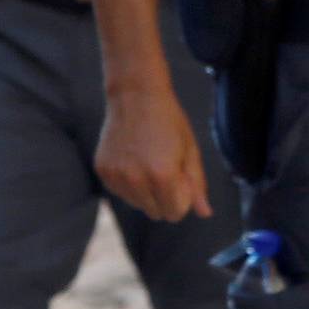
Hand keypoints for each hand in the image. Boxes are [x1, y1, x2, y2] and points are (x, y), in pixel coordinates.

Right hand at [96, 80, 213, 221]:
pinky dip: (128, 183)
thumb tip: (205, 214)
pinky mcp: (103, 170)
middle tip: (165, 168)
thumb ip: (197, 184)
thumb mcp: (189, 150)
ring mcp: (116, 175)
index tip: (181, 178)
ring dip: (145, 192)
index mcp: (163, 175)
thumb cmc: (168, 121)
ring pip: (137, 204)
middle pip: (155, 213)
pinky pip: (120, 192)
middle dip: (164, 198)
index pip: (175, 213)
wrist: (135, 94)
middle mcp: (136, 179)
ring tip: (147, 161)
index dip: (182, 198)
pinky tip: (132, 159)